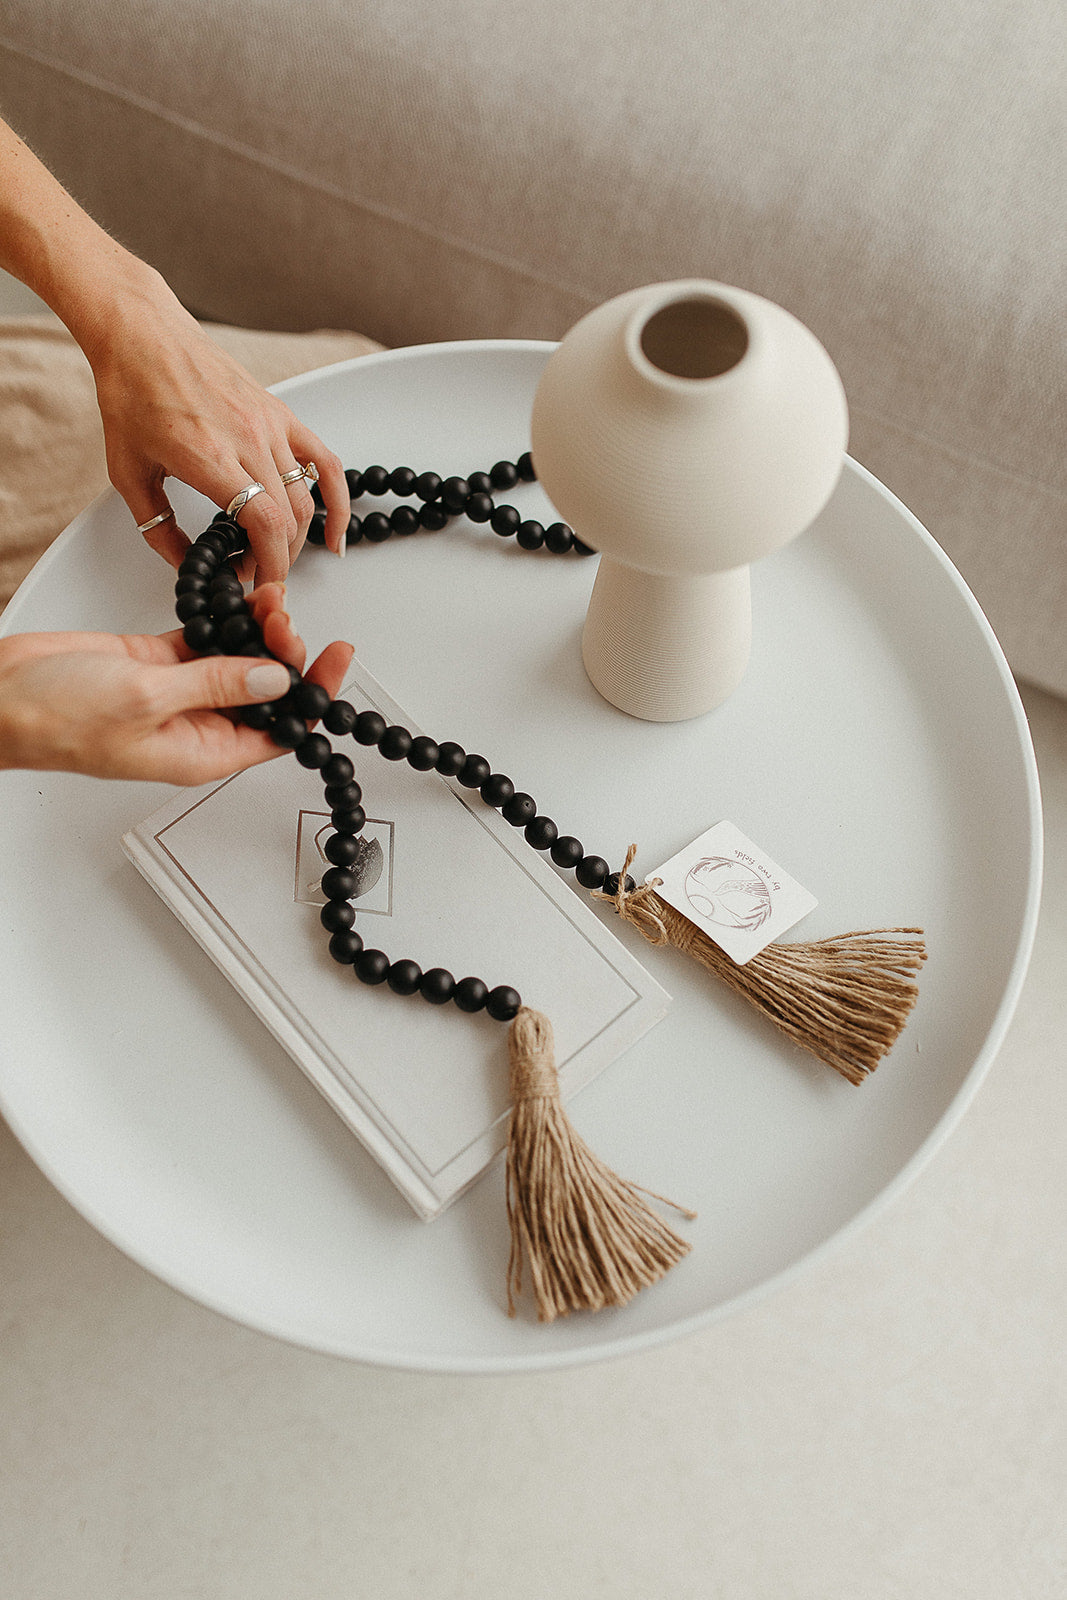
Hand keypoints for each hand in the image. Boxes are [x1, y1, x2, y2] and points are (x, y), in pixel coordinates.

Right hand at [0, 585, 353, 783]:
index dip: (314, 697)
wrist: (0, 695)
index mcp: (202, 753)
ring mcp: (176, 691)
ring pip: (238, 660)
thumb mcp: (147, 697)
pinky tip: (241, 598)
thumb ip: (214, 685)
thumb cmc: (56, 718)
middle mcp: (196, 725)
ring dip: (259, 630)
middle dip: (286, 653)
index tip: (337, 659)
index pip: (281, 731)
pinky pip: (207, 638)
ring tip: (268, 600)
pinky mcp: (155, 661)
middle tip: (288, 619)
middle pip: (265, 692)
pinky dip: (226, 618)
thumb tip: (272, 680)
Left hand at [81, 265, 350, 582]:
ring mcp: (270, 425)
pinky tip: (335, 531)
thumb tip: (183, 564)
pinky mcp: (281, 413)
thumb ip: (158, 527)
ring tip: (277, 555)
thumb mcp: (127, 473)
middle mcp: (247, 440)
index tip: (258, 586)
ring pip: (307, 499)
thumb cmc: (132, 394)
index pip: (264, 526)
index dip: (268, 566)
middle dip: (277, 560)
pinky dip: (338, 501)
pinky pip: (325, 463)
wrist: (143, 336)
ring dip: (297, 539)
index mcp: (210, 458)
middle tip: (254, 573)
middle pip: (289, 521)